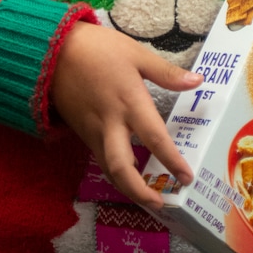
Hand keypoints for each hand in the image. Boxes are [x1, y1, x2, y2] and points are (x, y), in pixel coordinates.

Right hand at [51, 21, 202, 212]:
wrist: (54, 51)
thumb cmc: (99, 49)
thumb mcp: (137, 54)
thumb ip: (167, 73)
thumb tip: (197, 81)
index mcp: (129, 102)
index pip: (154, 139)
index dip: (172, 161)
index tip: (187, 177)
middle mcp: (110, 123)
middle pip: (122, 168)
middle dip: (139, 192)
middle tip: (160, 203)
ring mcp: (93, 131)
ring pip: (109, 168)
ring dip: (126, 187)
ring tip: (147, 196)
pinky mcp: (82, 132)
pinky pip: (100, 157)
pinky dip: (115, 170)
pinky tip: (129, 170)